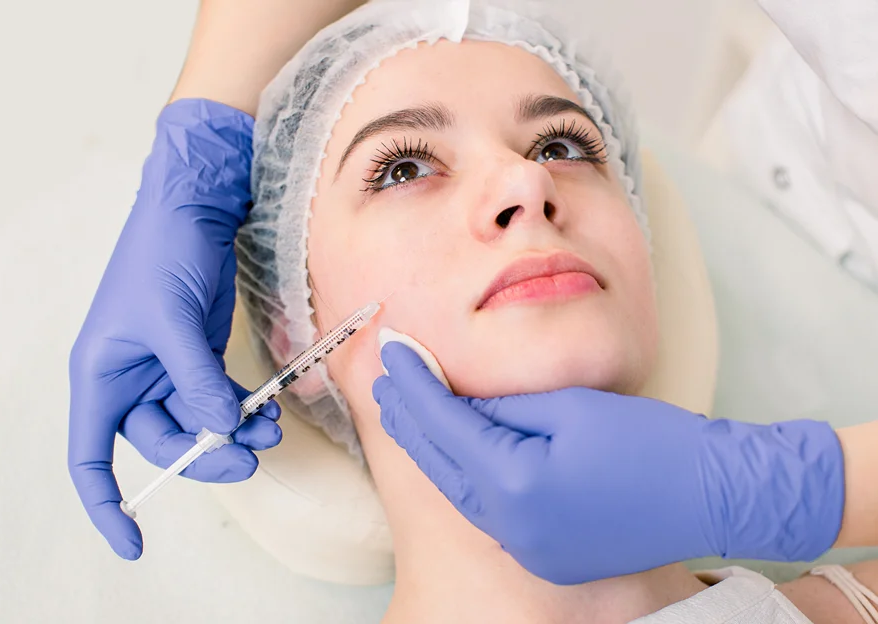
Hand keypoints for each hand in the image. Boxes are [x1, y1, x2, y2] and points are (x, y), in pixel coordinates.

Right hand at [68, 100, 281, 559]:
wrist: (194, 208)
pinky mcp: (199, 357)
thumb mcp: (171, 320)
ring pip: (199, 425)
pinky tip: (269, 410)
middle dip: (206, 457)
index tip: (132, 542)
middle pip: (163, 444)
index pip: (90, 455)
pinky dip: (242, 410)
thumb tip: (222, 432)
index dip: (105, 504)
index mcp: (100, 376)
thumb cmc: (162, 254)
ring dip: (234, 434)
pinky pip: (219, 400)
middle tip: (250, 457)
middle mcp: (129, 380)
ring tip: (271, 429)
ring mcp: (166, 370)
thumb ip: (195, 381)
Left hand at [372, 342, 843, 583]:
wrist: (714, 496)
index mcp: (512, 481)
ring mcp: (526, 546)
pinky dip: (468, 477)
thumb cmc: (651, 443)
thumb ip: (507, 405)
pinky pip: (490, 511)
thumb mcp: (570, 408)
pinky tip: (460, 452)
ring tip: (411, 412)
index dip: (414, 380)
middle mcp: (509, 525)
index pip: (443, 421)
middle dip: (411, 416)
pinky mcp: (545, 553)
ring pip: (460, 489)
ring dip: (434, 448)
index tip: (392, 348)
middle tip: (388, 378)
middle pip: (440, 460)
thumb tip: (464, 397)